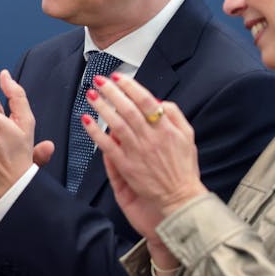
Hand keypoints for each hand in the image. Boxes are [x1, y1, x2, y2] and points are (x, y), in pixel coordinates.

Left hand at [81, 74, 207, 238]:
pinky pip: (107, 146)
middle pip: (128, 109)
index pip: (146, 101)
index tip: (119, 77)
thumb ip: (176, 116)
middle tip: (99, 80)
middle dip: (112, 92)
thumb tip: (159, 101)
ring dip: (102, 107)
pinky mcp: (126, 167)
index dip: (131, 87)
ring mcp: (137, 152)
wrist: (180, 198)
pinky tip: (86, 121)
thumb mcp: (188, 137)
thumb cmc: (184, 169)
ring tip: (91, 95)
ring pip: (116, 124)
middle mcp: (151, 138)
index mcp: (167, 129)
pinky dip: (95, 132)